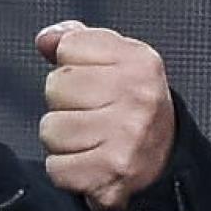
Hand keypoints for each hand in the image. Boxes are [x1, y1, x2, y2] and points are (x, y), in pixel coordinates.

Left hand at [35, 20, 174, 210]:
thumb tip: (46, 39)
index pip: (68, 46)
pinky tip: (88, 163)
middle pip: (55, 87)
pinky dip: (65, 170)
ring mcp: (127, 135)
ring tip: (89, 140)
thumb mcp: (116, 63)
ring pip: (50, 129)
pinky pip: (55, 167)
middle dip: (63, 104)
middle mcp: (138, 96)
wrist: (165, 162)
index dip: (71, 65)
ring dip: (61, 140)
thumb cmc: (131, 108)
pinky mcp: (112, 171)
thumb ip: (77, 42)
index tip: (93, 82)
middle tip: (90, 116)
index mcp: (138, 61)